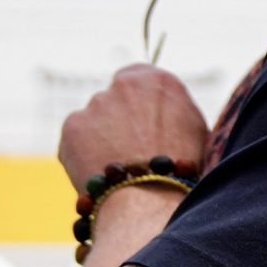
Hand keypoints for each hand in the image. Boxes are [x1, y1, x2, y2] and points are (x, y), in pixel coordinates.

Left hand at [59, 64, 208, 192]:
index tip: (138, 113)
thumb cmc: (179, 164)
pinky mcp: (73, 124)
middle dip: (118, 117)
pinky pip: (76, 138)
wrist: (147, 193)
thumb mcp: (193, 124)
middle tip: (128, 146)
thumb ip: (173, 106)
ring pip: (95, 118)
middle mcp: (124, 84)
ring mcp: (96, 103)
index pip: (138, 74)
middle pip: (115, 97)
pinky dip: (82, 152)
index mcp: (157, 80)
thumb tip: (164, 107)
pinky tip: (99, 171)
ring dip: (101, 135)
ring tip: (116, 165)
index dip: (137, 96)